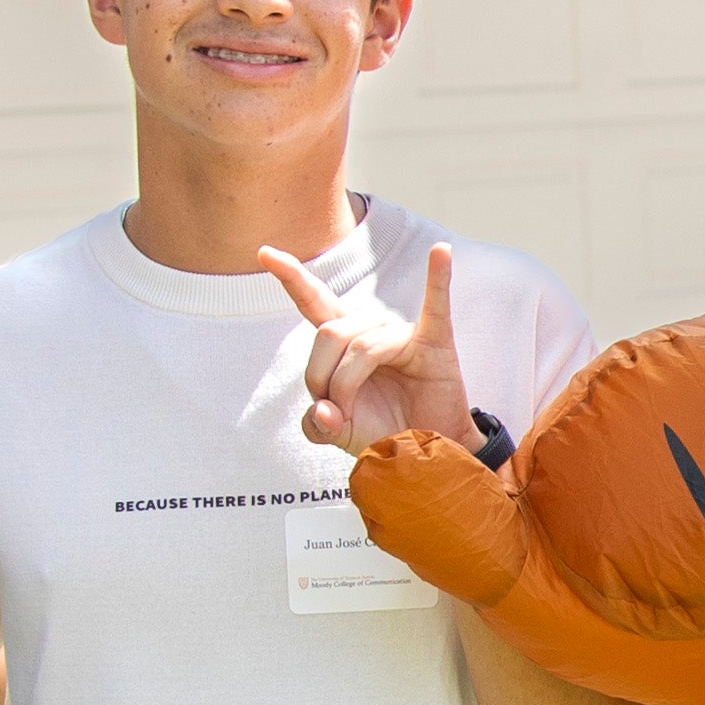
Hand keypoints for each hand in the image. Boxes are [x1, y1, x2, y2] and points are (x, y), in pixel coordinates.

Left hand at [267, 244, 470, 453]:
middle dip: (323, 378)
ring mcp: (402, 332)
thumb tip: (324, 410)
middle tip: (335, 411)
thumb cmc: (383, 431)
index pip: (314, 301)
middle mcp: (371, 328)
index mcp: (345, 340)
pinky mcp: (434, 343)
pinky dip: (438, 278)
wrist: (424, 452)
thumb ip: (317, 425)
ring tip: (357, 414)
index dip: (291, 278)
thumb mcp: (338, 433)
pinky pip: (435, 306)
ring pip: (362, 346)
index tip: (264, 253)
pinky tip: (440, 252)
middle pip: (330, 333)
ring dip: (348, 385)